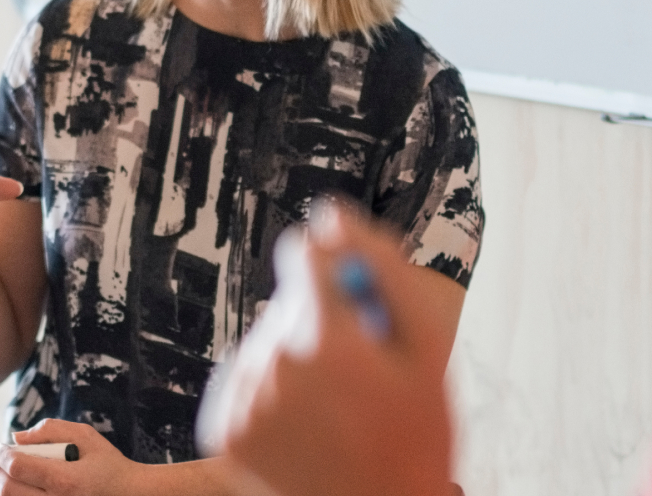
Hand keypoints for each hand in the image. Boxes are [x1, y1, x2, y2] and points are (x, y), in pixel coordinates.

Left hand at [0, 419, 138, 495]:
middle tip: (4, 458)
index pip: (19, 467)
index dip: (2, 454)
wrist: (129, 495)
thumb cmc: (108, 464)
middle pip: (9, 489)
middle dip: (1, 470)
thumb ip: (50, 430)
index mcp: (65, 480)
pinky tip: (2, 485)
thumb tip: (17, 437)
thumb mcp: (85, 436)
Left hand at [197, 199, 459, 495]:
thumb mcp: (426, 349)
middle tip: (360, 373)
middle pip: (285, 301)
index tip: (353, 297)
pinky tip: (306, 421)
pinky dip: (270, 390)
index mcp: (327, 340)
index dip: (333, 268)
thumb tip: (332, 216)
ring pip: (264, 341)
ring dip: (295, 358)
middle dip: (320, 321)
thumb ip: (381, 269)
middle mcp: (275, 365)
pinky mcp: (225, 428)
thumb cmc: (416, 434)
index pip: (303, 253)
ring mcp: (245, 400)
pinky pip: (244, 378)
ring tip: (335, 404)